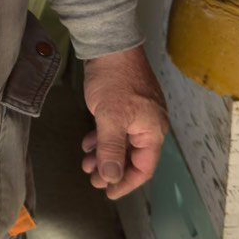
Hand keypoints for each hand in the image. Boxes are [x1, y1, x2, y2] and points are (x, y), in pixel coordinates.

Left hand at [80, 45, 168, 200]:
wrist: (110, 45)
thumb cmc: (113, 81)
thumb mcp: (110, 118)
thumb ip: (111, 150)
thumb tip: (111, 178)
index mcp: (152, 131)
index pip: (144, 168)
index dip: (126, 183)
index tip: (107, 192)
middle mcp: (150, 125)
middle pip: (133, 158)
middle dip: (111, 169)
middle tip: (90, 178)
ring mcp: (138, 114)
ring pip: (122, 144)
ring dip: (104, 155)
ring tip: (85, 162)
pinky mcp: (126, 105)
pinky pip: (116, 130)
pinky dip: (103, 139)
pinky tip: (88, 142)